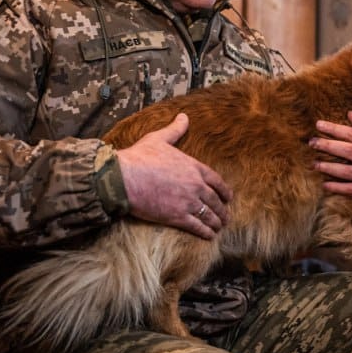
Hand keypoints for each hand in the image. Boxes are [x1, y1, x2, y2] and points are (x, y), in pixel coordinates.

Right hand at [115, 113, 232, 239]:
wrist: (123, 178)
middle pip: (215, 200)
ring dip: (216, 222)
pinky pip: (197, 226)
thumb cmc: (139, 157)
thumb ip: (175, 130)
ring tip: (219, 227)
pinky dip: (205, 232)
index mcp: (193, 167)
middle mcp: (195, 185)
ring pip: (209, 214)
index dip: (224, 191)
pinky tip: (209, 236)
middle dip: (222, 209)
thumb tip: (183, 116)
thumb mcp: (159, 139)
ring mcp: (188, 202)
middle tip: (226, 216)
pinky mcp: (177, 216)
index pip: (216, 180)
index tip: (229, 197)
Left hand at [309, 110, 351, 204]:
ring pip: (348, 171)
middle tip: (312, 142)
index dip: (335, 129)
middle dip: (328, 146)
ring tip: (315, 164)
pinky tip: (325, 184)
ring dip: (329, 167)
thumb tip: (350, 113)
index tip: (318, 125)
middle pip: (349, 151)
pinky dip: (338, 187)